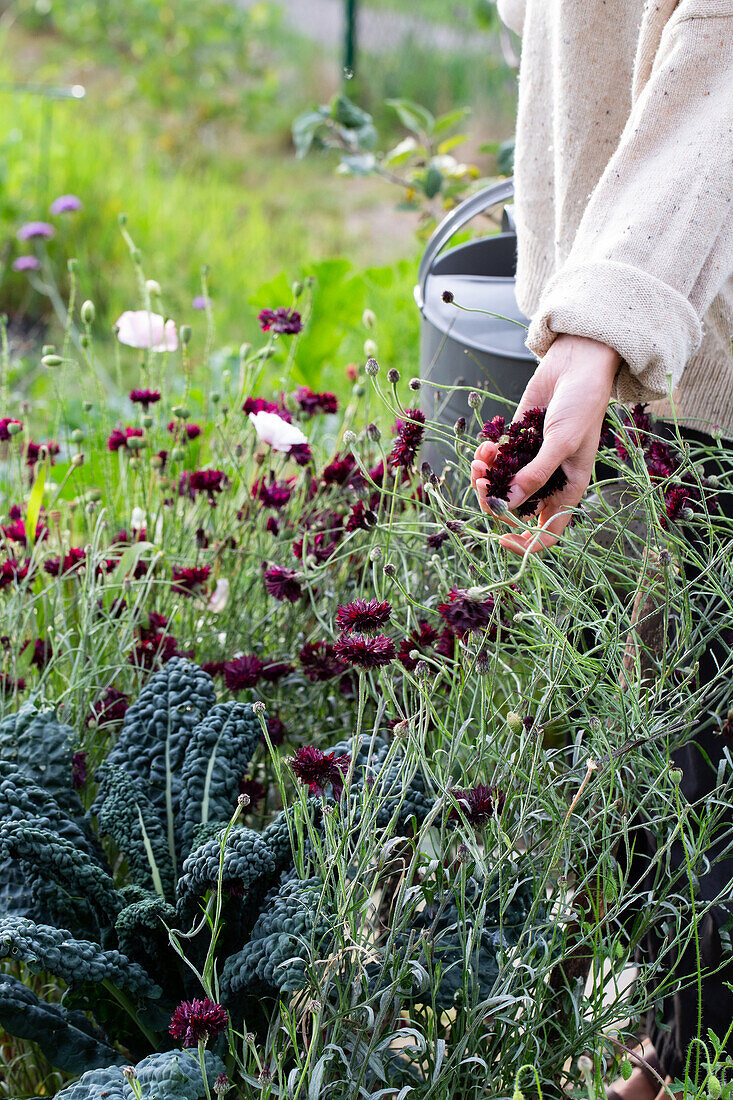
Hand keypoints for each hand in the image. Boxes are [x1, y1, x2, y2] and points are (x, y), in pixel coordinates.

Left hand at [470, 333, 620, 553]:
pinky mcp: (517, 442)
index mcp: (567, 491)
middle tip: (479, 482)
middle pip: (514, 510)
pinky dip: (486, 457)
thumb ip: (534, 475)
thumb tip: (507, 504)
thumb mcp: (561, 443)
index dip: (525, 544)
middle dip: (493, 500)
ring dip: (484, 478)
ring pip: (500, 487)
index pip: (547, 534)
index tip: (501, 539)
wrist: (577, 365)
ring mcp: (530, 463)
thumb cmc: (581, 405)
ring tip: (479, 460)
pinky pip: (495, 461)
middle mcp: (547, 482)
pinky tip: (485, 446)